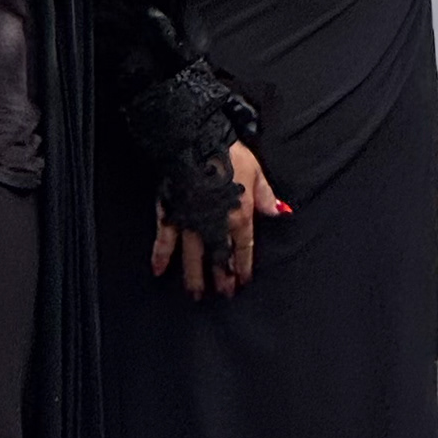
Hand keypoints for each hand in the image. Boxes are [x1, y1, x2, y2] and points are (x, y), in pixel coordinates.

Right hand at [152, 141, 285, 299]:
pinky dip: (160, 256)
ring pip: (193, 257)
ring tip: (195, 295)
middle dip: (221, 278)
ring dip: (195, 278)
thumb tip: (279, 213)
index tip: (242, 282)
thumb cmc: (229, 155)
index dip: (243, 266)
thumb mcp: (256, 173)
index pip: (243, 248)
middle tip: (223, 295)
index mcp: (239, 216)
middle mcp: (215, 226)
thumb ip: (266, 196)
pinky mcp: (171, 215)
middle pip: (219, 258)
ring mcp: (191, 223)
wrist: (197, 142)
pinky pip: (164, 240)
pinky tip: (158, 271)